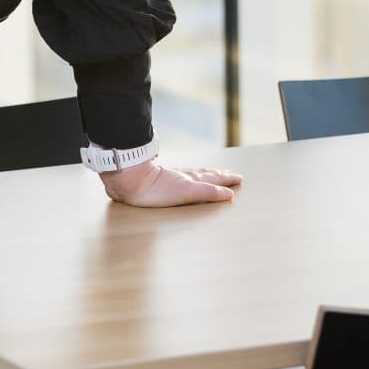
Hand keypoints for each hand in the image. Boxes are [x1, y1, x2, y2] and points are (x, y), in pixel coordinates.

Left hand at [99, 158, 241, 206]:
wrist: (129, 182)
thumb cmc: (156, 190)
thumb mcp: (187, 192)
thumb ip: (208, 192)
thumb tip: (229, 194)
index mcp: (192, 180)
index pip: (213, 179)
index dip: (226, 179)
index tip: (238, 178)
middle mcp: (184, 177)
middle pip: (206, 174)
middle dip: (219, 175)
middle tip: (231, 174)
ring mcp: (172, 178)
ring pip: (195, 174)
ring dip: (206, 175)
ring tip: (213, 174)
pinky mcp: (161, 181)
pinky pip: (182, 177)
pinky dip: (190, 177)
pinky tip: (184, 178)